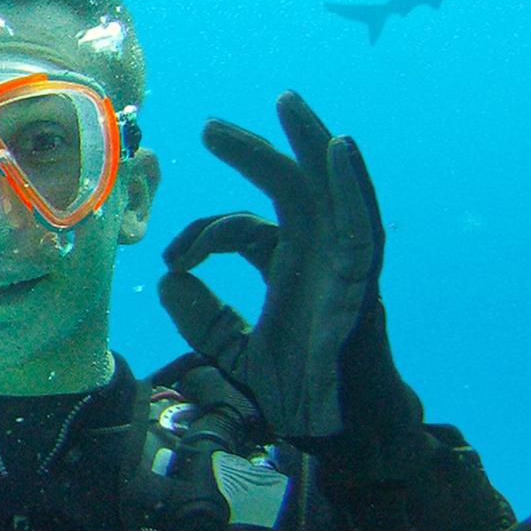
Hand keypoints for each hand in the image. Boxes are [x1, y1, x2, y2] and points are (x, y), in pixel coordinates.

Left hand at [158, 92, 427, 480]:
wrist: (335, 429)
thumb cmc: (298, 391)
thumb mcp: (232, 349)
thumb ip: (201, 317)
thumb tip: (167, 280)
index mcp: (287, 269)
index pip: (242, 229)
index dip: (201, 235)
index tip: (169, 258)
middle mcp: (316, 255)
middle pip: (287, 188)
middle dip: (252, 153)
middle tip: (209, 128)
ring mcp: (342, 262)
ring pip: (329, 188)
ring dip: (308, 142)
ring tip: (286, 102)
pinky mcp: (363, 278)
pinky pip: (363, 221)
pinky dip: (352, 183)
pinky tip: (338, 147)